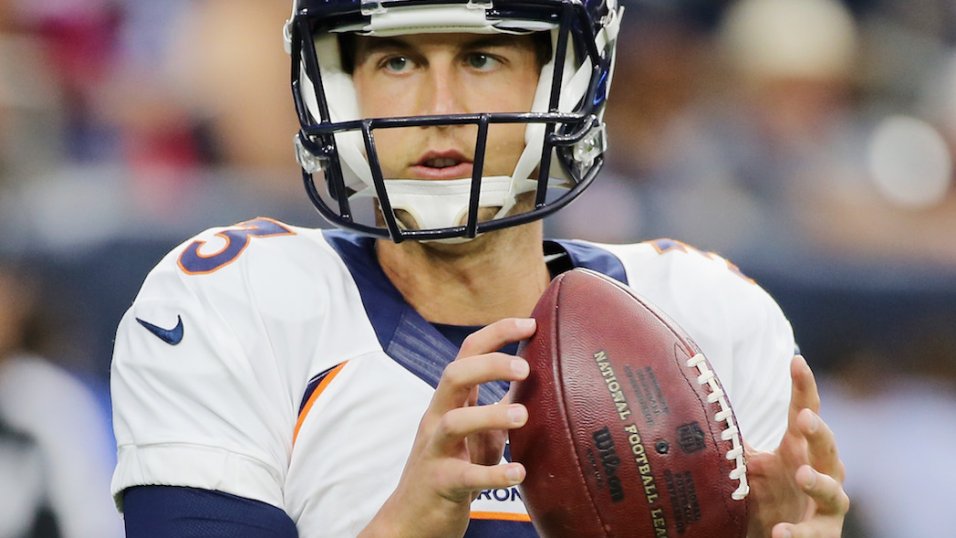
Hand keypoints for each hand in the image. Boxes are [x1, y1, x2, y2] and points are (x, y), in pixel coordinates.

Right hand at [360, 318, 534, 537]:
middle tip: (525, 367)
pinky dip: (492, 474)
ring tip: (523, 416)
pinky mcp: (441, 482)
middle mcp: (438, 418)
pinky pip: (465, 476)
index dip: (497, 332)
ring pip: (454, 422)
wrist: (414, 517)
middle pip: (454, 375)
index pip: (468, 352)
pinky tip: (518, 472)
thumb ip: (502, 404)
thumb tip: (541, 378)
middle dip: (489, 365)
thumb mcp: (480, 431)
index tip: (530, 323)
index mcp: (451, 400)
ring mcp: (436, 450)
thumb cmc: (454, 467)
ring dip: (490, 415)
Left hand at [746, 355, 849, 537]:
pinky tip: (781, 532)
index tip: (796, 360)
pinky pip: (816, 534)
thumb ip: (732, 438)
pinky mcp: (824, 533)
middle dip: (819, 431)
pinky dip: (799, 534)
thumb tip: (701, 405)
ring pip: (833, 490)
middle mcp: (820, 470)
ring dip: (819, 482)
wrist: (773, 533)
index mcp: (799, 448)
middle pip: (826, 446)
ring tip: (802, 474)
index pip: (805, 411)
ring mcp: (826, 503)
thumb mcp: (747, 462)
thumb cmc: (765, 493)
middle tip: (805, 418)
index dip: (803, 386)